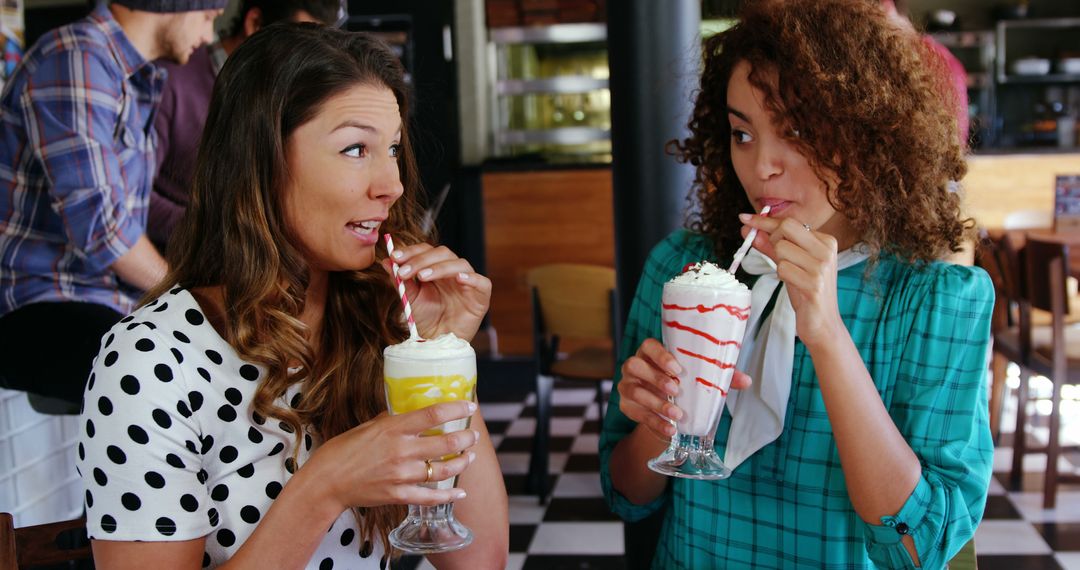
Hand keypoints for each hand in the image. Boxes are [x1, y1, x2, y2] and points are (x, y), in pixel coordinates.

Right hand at [311, 400, 480, 509]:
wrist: (326, 482)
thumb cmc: (342, 451)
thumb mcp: (367, 426)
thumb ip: (391, 421)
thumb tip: (408, 414)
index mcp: (393, 428)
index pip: (434, 414)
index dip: (457, 409)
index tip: (470, 406)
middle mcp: (402, 450)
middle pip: (447, 443)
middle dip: (466, 438)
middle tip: (472, 436)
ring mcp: (402, 474)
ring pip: (444, 469)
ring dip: (463, 462)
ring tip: (470, 457)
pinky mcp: (399, 495)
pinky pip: (431, 497)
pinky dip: (449, 495)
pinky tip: (460, 492)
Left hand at [382, 243, 490, 341]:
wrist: (437, 343)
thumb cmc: (426, 320)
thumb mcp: (409, 298)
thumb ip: (399, 280)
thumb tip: (386, 262)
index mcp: (436, 268)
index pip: (426, 250)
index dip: (412, 251)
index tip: (394, 257)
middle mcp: (453, 272)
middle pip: (443, 253)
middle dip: (421, 259)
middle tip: (404, 271)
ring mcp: (468, 282)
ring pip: (460, 264)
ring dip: (440, 267)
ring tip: (422, 277)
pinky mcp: (481, 295)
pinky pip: (482, 282)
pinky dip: (471, 278)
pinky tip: (458, 279)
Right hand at [618, 338, 751, 439]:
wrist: (666, 409)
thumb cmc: (683, 384)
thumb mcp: (700, 378)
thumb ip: (720, 376)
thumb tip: (746, 380)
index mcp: (651, 353)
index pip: (649, 346)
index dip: (660, 355)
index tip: (677, 368)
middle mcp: (635, 366)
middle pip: (635, 365)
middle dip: (656, 378)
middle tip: (677, 390)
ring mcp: (627, 385)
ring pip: (633, 390)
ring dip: (655, 403)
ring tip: (677, 414)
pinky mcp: (626, 406)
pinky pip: (635, 413)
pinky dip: (653, 422)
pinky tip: (669, 429)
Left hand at [739, 214, 844, 345]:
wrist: (824, 324)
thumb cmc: (806, 292)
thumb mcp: (789, 264)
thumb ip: (770, 246)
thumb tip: (748, 230)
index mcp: (826, 241)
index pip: (790, 222)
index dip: (765, 220)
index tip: (744, 218)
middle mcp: (827, 249)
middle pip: (785, 228)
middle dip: (772, 239)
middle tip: (775, 255)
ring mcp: (822, 266)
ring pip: (781, 249)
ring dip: (778, 263)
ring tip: (792, 276)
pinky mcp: (814, 283)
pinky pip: (783, 268)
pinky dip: (781, 276)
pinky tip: (794, 285)